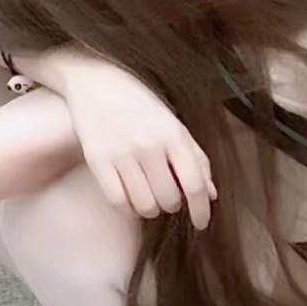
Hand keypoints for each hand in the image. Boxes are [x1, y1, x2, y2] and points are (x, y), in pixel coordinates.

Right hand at [58, 55, 217, 228]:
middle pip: (169, 200)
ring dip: (150, 207)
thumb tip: (210, 195)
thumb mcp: (174, 125)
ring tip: (148, 193)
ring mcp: (121, 153)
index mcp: (173, 134)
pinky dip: (128, 206)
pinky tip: (130, 195)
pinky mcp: (97, 160)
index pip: (195, 184)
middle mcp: (148, 144)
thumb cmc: (140, 104)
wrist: (96, 82)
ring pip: (145, 206)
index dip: (202, 211)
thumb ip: (195, 158)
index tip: (201, 223)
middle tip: (166, 192)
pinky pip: (119, 201)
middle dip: (172, 203)